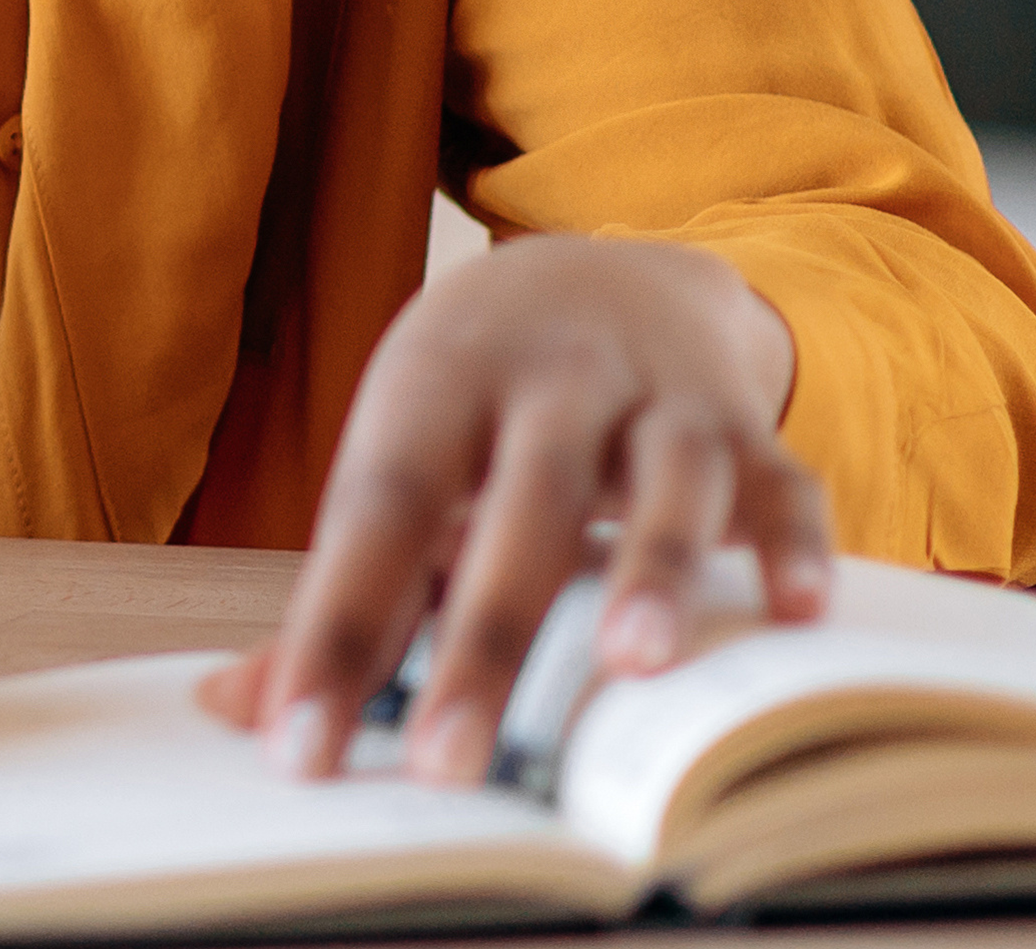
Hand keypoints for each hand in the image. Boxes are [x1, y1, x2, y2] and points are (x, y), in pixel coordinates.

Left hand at [203, 235, 832, 783]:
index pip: (377, 511)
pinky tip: (796, 611)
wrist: (604, 270)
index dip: (334, 628)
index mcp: (436, 383)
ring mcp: (657, 396)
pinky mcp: (747, 424)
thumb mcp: (403, 453)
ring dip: (652, 568)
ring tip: (630, 666)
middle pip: (518, 506)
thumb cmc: (479, 394)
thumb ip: (340, 589)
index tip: (300, 744)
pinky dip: (795, 541)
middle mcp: (549, 378)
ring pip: (663, 478)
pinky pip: (783, 479)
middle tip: (447, 764)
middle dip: (484, 638)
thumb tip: (238, 712)